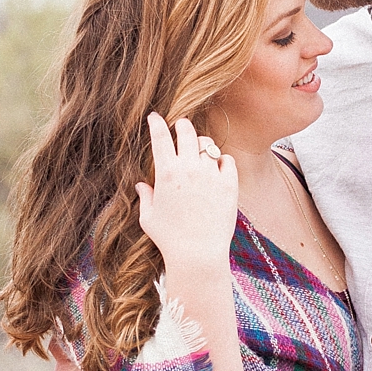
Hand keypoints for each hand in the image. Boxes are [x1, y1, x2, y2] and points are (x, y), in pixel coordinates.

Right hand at [135, 114, 238, 269]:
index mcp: (166, 173)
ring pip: (208, 143)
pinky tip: (218, 166)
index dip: (156, 123)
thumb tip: (142, 185)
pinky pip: (227, 160)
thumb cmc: (169, 239)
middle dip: (182, 125)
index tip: (155, 116)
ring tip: (199, 149)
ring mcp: (211, 175)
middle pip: (186, 131)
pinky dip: (221, 160)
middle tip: (181, 125)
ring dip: (201, 143)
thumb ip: (145, 197)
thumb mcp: (149, 217)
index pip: (160, 137)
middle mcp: (189, 169)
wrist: (198, 254)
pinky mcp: (229, 185)